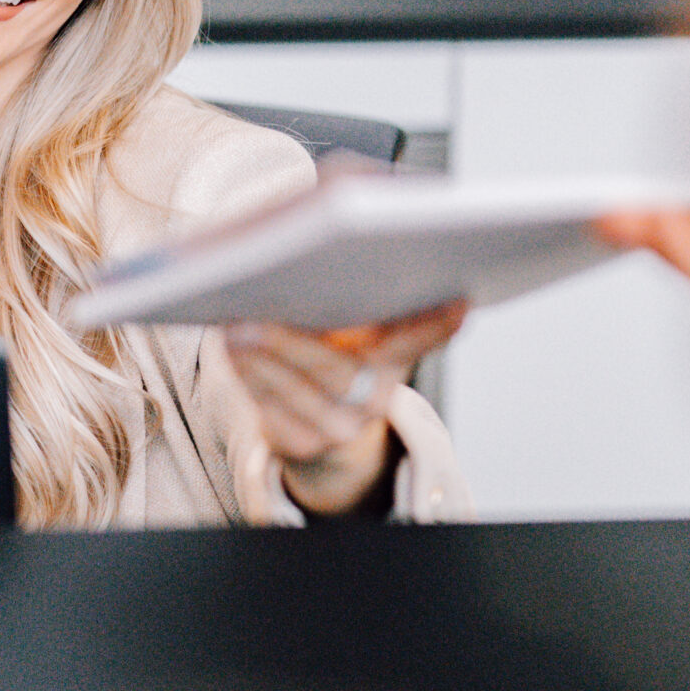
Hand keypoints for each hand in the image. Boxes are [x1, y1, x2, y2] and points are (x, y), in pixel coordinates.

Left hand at [223, 301, 467, 514]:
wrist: (330, 430)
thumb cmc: (340, 358)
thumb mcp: (364, 336)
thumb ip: (370, 308)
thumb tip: (353, 245)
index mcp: (394, 364)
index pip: (418, 340)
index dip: (437, 324)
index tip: (458, 302)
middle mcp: (373, 401)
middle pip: (338, 374)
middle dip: (294, 343)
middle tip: (257, 316)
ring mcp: (337, 429)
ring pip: (296, 394)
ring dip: (260, 360)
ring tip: (233, 329)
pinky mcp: (301, 445)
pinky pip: (269, 411)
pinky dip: (247, 378)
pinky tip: (231, 351)